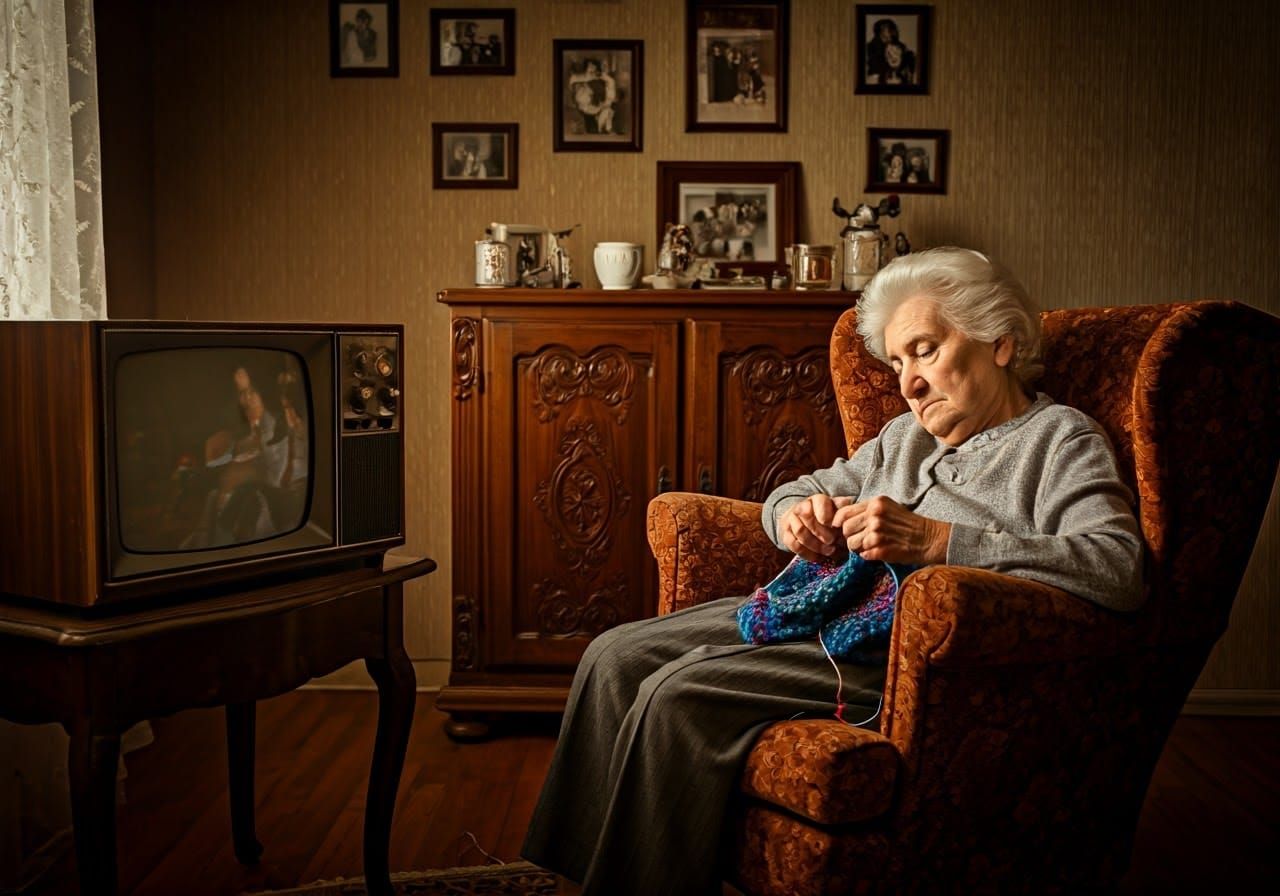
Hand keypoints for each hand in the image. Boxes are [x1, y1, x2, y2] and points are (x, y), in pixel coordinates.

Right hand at [779, 494, 853, 561]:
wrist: (806, 521)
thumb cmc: (828, 518)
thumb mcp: (838, 511)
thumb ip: (843, 510)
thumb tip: (849, 508)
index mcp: (817, 499)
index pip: (818, 502)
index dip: (825, 514)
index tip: (833, 525)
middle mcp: (801, 507)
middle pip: (807, 517)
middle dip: (821, 532)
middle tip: (832, 542)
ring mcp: (791, 520)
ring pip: (800, 531)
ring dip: (815, 544)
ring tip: (828, 551)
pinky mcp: (786, 534)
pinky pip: (793, 544)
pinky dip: (807, 553)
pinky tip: (818, 557)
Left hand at [833, 496, 950, 565]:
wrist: (929, 538)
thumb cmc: (906, 523)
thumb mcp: (888, 508)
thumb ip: (866, 510)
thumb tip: (841, 519)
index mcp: (875, 504)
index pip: (843, 513)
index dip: (839, 523)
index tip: (841, 528)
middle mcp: (874, 516)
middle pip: (845, 529)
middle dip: (850, 536)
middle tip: (860, 539)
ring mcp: (877, 533)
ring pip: (851, 544)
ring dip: (858, 548)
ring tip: (870, 546)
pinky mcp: (881, 549)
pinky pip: (863, 555)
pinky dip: (868, 556)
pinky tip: (878, 552)